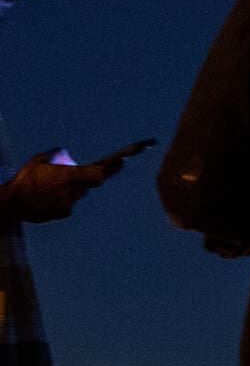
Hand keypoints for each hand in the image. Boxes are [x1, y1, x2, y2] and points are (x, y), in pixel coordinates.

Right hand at [3, 151, 121, 222]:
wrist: (12, 203)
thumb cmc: (25, 179)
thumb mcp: (39, 160)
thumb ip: (56, 155)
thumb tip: (65, 152)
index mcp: (67, 176)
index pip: (97, 173)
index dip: (111, 168)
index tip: (121, 162)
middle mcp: (72, 191)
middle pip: (92, 183)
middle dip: (95, 176)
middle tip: (108, 167)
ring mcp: (69, 203)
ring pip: (80, 193)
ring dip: (76, 188)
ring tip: (57, 185)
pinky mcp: (65, 213)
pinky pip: (71, 202)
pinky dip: (66, 197)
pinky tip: (51, 195)